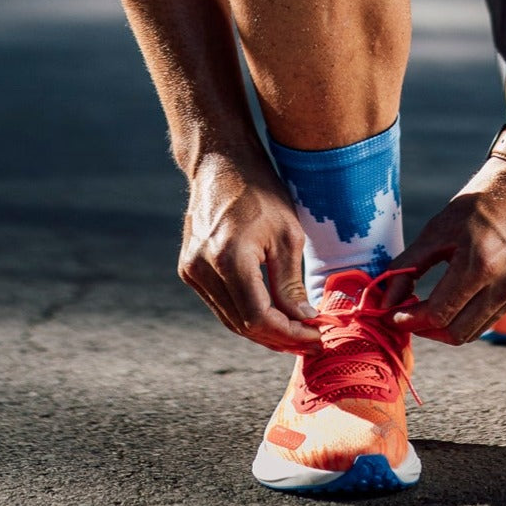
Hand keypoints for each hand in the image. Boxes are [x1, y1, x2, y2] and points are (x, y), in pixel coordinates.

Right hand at [177, 152, 321, 352]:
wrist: (221, 164)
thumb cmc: (260, 191)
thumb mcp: (287, 234)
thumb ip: (291, 283)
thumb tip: (303, 319)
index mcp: (229, 258)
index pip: (258, 317)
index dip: (289, 333)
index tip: (315, 336)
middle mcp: (203, 269)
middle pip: (242, 324)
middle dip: (278, 338)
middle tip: (309, 341)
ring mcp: (191, 270)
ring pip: (229, 319)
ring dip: (262, 332)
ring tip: (294, 335)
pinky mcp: (189, 269)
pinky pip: (220, 303)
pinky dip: (245, 315)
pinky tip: (270, 317)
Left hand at [388, 156, 505, 344]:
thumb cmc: (479, 204)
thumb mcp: (439, 228)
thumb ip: (409, 265)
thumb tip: (386, 298)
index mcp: (481, 263)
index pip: (439, 313)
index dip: (411, 320)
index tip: (393, 315)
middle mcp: (504, 284)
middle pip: (456, 333)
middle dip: (426, 330)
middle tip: (408, 317)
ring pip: (473, 332)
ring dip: (446, 328)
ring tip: (427, 311)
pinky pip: (489, 320)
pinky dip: (466, 319)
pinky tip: (453, 303)